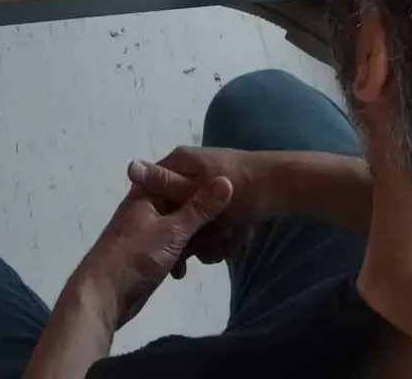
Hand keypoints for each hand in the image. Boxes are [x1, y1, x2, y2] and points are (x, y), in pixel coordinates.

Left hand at [67, 169, 232, 329]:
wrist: (104, 296)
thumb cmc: (136, 256)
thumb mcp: (172, 231)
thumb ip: (200, 208)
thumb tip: (227, 180)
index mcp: (147, 193)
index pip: (180, 178)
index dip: (204, 182)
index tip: (230, 188)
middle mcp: (146, 208)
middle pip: (181, 203)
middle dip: (203, 214)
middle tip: (231, 222)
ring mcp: (146, 232)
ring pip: (178, 227)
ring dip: (195, 237)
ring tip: (220, 245)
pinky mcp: (148, 254)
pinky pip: (173, 247)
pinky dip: (185, 254)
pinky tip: (200, 263)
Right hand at [127, 149, 269, 271]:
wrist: (283, 187)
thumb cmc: (236, 190)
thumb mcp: (193, 190)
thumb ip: (162, 183)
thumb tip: (129, 166)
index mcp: (180, 162)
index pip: (153, 190)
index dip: (158, 217)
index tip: (164, 239)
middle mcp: (193, 169)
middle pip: (179, 211)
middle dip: (193, 235)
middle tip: (206, 249)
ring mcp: (212, 183)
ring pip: (200, 220)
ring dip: (213, 238)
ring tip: (228, 243)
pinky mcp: (229, 195)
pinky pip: (218, 220)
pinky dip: (227, 233)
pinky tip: (239, 239)